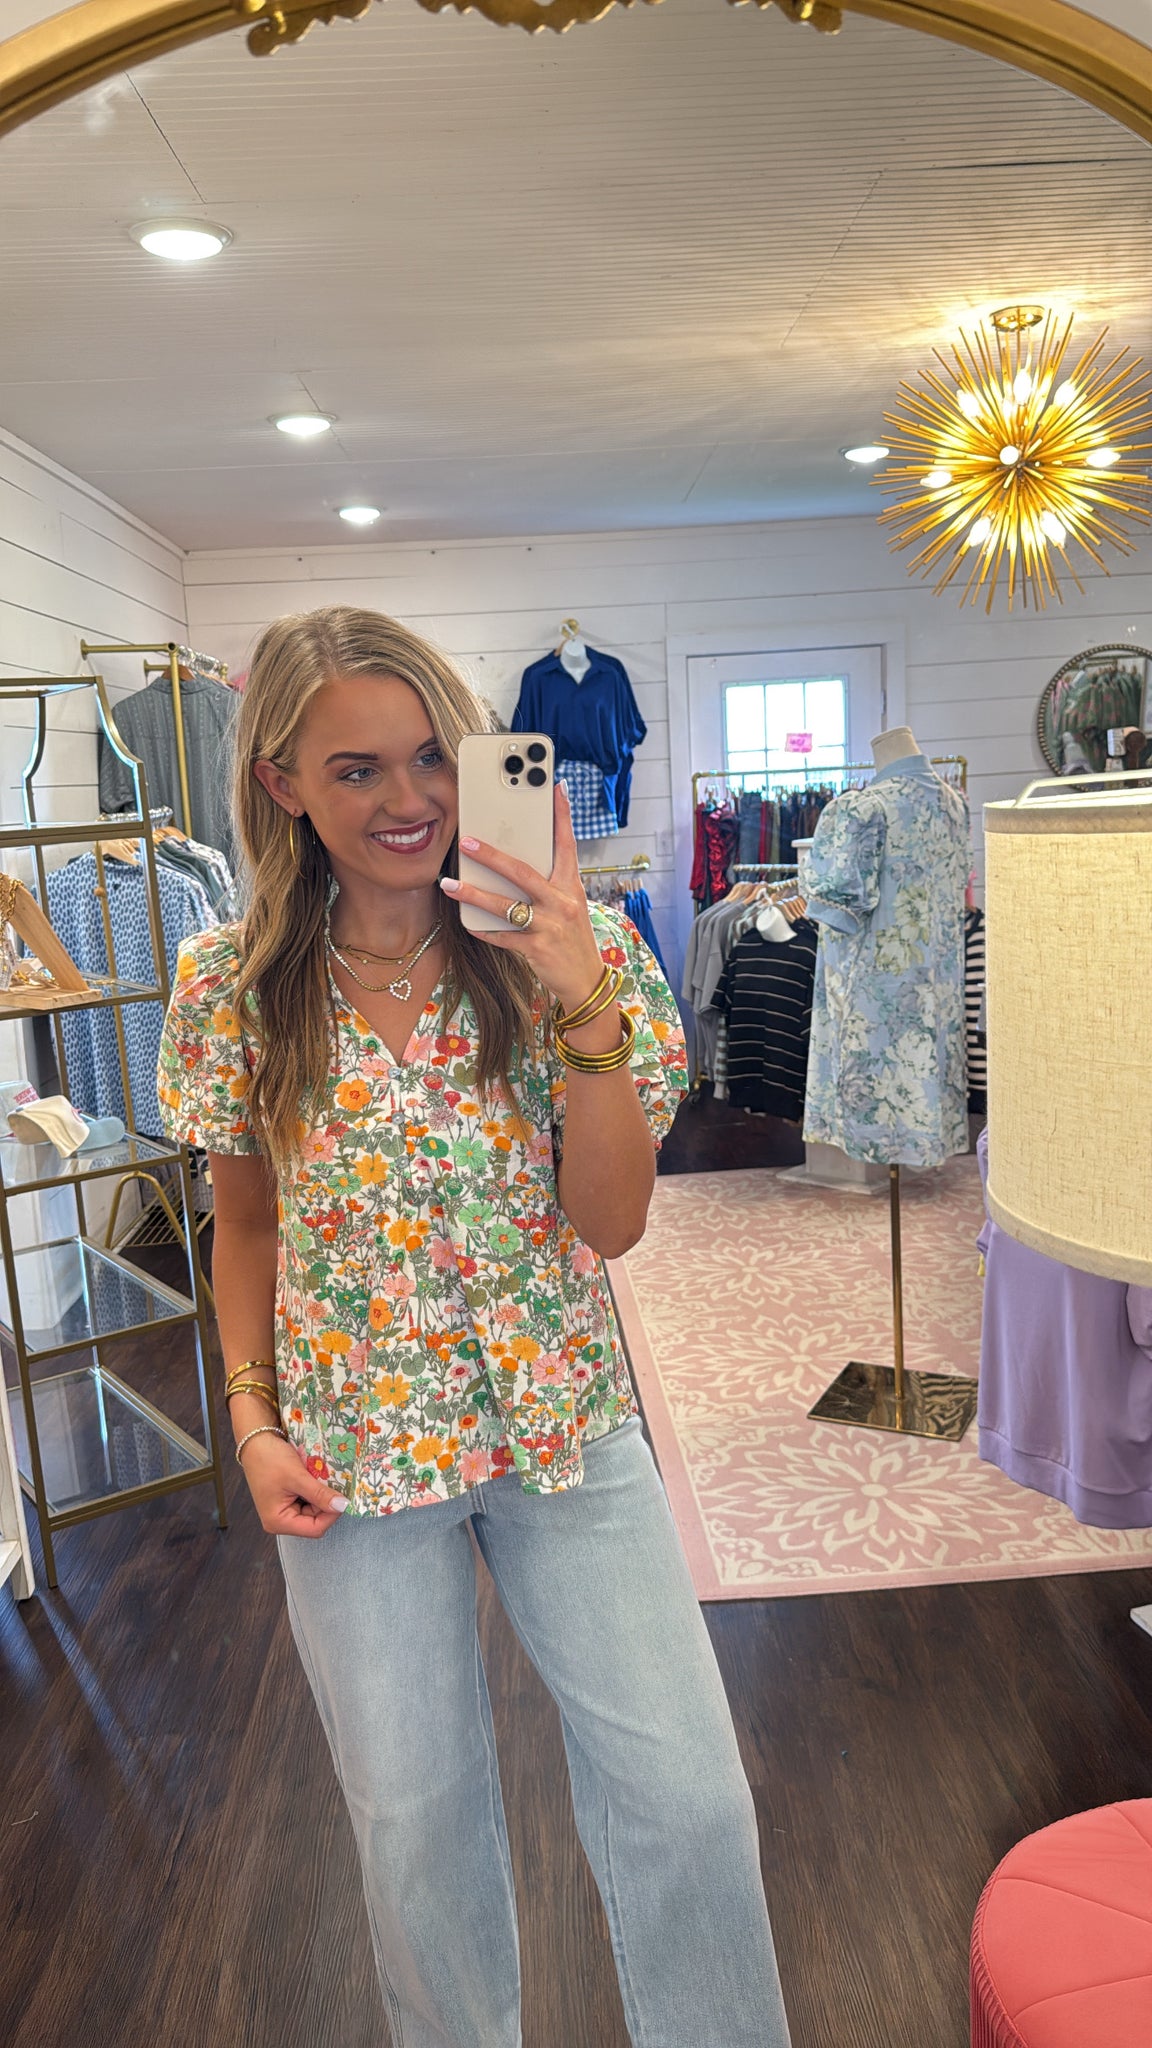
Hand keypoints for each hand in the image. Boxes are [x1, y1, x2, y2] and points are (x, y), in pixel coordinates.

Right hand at [240, 1433, 347, 1537]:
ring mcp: (285, 1510)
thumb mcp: (297, 1477)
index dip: (332, 1514)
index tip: (343, 1497)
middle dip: (326, 1502)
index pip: (315, 1528)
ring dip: (322, 1494)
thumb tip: (342, 1506)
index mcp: (278, 1522)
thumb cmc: (269, 1459)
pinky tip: (315, 1477)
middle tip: (332, 1483)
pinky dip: (316, 1489)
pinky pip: (309, 1500)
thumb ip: (320, 1494)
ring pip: (315, 1509)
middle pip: (316, 1520)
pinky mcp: (289, 1500)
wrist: (256, 1441)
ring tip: (321, 1477)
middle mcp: (281, 1520)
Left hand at [441, 781, 606, 1013]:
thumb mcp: (570, 903)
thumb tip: (518, 859)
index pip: (567, 844)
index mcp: (571, 885)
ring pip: (506, 905)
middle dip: (492, 855)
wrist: (586, 979)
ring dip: (474, 894)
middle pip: (523, 872)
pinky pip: (503, 936)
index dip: (561, 815)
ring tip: (450, 885)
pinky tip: (466, 921)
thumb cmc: (572, 936)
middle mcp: (562, 902)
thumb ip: (550, 881)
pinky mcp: (537, 949)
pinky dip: (483, 929)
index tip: (554, 787)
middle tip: (466, 841)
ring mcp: (550, 926)